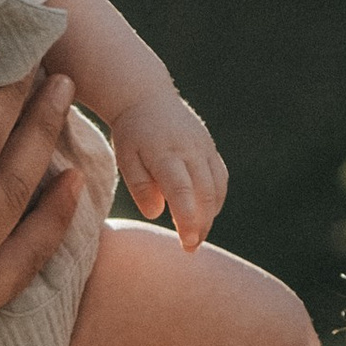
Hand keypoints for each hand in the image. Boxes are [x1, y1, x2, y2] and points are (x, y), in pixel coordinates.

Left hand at [112, 92, 225, 253]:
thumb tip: (157, 213)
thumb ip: (140, 186)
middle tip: (191, 248)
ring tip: (196, 234)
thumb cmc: (131, 133)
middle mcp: (190, 150)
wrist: (146, 96)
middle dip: (201, 224)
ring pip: (217, 187)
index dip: (187, 219)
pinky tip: (205, 213)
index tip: (187, 243)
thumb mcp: (125, 158)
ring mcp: (204, 147)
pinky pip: (220, 177)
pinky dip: (216, 199)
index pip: (182, 191)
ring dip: (211, 215)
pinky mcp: (210, 147)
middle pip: (205, 194)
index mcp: (165, 154)